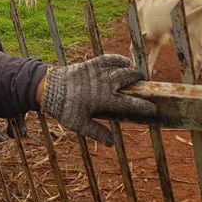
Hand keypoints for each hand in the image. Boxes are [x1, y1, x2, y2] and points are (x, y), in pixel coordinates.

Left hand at [40, 54, 155, 145]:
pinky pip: (109, 58)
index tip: (153, 108)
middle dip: (140, 82)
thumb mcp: (79, 124)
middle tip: (145, 85)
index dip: (144, 107)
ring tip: (137, 74)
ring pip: (122, 67)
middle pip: (129, 79)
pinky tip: (124, 62)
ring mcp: (99, 71)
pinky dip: (118, 59)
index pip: (130, 104)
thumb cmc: (65, 107)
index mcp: (105, 99)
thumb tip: (112, 143)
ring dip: (132, 70)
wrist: (49, 88)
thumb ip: (97, 132)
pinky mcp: (91, 63)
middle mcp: (105, 83)